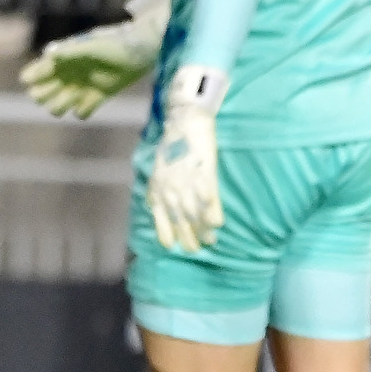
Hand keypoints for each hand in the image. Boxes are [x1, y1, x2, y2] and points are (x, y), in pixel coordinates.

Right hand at [20, 0, 168, 118]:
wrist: (140, 51)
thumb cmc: (113, 43)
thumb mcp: (91, 46)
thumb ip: (70, 51)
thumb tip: (49, 54)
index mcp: (59, 60)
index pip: (33, 74)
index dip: (33, 79)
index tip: (42, 79)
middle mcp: (65, 76)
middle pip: (40, 95)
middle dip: (44, 96)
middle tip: (61, 87)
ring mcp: (79, 88)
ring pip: (57, 107)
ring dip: (61, 105)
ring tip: (76, 95)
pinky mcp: (96, 98)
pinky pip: (80, 113)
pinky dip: (82, 110)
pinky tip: (92, 99)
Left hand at [146, 66, 227, 251]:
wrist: (184, 123)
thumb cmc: (170, 147)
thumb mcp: (155, 170)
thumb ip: (155, 190)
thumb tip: (153, 207)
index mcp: (157, 188)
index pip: (160, 219)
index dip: (167, 234)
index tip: (174, 246)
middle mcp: (170, 190)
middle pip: (179, 221)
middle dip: (188, 238)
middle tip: (197, 248)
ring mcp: (187, 184)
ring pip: (195, 215)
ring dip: (203, 231)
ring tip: (210, 240)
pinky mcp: (204, 175)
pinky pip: (209, 200)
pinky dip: (212, 214)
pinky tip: (217, 224)